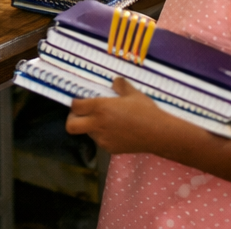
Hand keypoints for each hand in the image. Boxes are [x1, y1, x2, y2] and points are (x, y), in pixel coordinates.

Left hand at [66, 78, 181, 153]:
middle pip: (71, 126)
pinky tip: (117, 130)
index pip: (75, 106)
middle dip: (72, 119)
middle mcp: (98, 124)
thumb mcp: (133, 93)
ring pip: (87, 133)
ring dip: (90, 126)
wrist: (159, 134)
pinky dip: (103, 135)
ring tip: (106, 121)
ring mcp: (103, 139)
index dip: (75, 103)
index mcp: (100, 108)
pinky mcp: (110, 149)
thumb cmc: (146, 111)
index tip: (81, 101)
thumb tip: (115, 81)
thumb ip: (120, 85)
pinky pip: (100, 140)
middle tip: (81, 114)